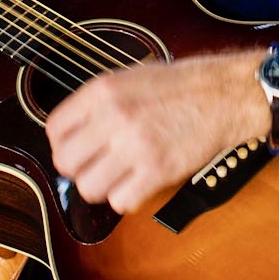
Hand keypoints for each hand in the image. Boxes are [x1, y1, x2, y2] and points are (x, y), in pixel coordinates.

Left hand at [45, 48, 272, 214]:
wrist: (224, 95)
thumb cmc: (180, 87)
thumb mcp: (130, 78)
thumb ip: (96, 104)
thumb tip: (70, 136)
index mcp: (103, 90)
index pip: (54, 130)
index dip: (64, 145)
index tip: (79, 149)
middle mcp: (114, 116)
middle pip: (66, 163)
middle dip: (79, 169)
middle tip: (97, 166)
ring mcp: (135, 145)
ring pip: (89, 188)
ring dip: (102, 187)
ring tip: (119, 176)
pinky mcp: (158, 170)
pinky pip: (121, 201)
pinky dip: (128, 198)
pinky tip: (139, 183)